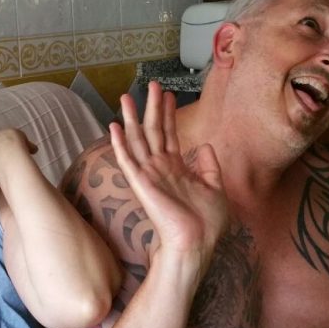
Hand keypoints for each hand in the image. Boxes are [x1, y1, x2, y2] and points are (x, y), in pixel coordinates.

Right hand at [109, 82, 228, 276]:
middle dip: (151, 107)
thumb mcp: (215, 187)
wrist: (197, 243)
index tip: (168, 94)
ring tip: (125, 97)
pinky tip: (113, 127)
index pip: (170, 134)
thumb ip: (208, 166)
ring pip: (137, 140)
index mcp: (176, 168)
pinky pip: (127, 160)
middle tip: (150, 84)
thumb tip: (204, 146)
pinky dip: (119, 143)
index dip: (169, 113)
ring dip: (131, 118)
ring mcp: (149, 175)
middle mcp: (160, 168)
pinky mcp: (141, 183)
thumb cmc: (206, 222)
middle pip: (153, 130)